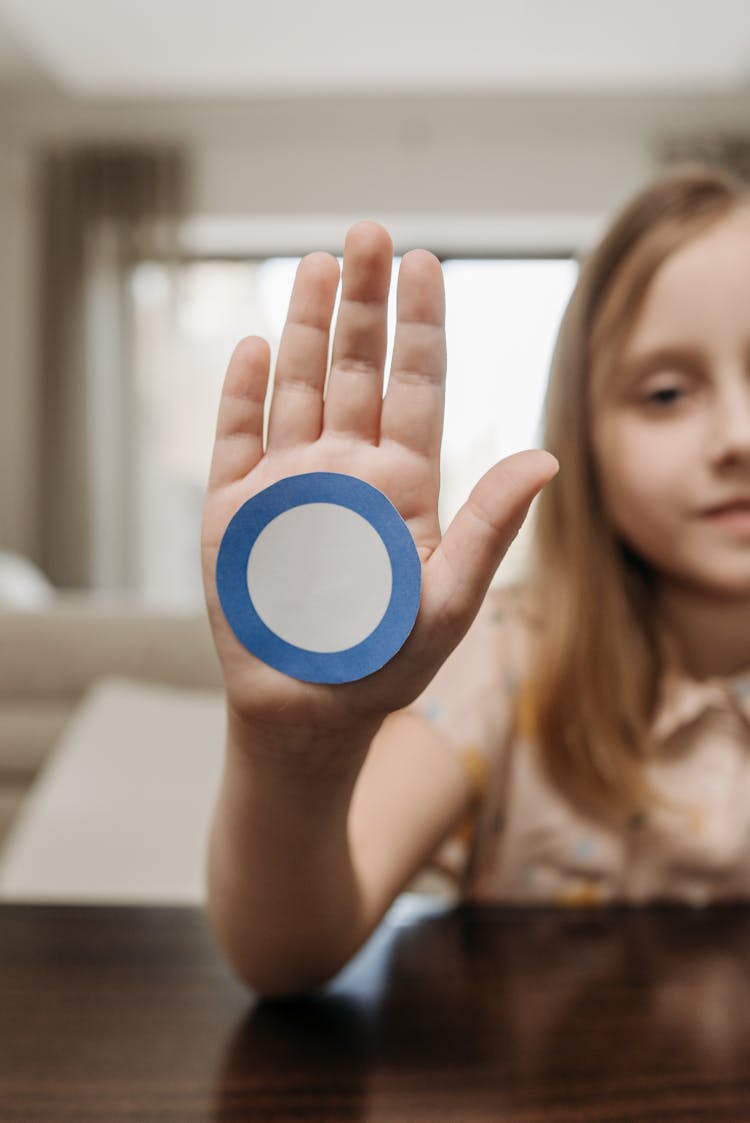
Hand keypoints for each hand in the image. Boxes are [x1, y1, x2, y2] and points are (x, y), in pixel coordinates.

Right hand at [202, 223, 556, 734]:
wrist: (309, 710)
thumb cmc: (386, 662)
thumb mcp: (450, 599)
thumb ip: (490, 526)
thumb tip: (547, 457)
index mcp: (401, 484)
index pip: (415, 388)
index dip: (422, 326)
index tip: (428, 264)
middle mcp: (345, 468)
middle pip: (357, 369)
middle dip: (366, 301)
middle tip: (369, 233)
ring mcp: (288, 482)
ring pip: (300, 386)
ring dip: (309, 326)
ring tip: (319, 265)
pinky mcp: (235, 508)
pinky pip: (237, 436)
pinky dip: (243, 392)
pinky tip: (256, 344)